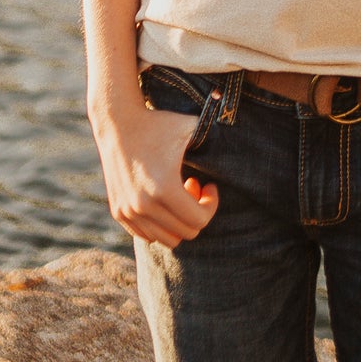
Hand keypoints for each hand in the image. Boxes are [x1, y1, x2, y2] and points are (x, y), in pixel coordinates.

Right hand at [90, 103, 218, 248]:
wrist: (117, 121)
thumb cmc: (159, 123)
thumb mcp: (191, 126)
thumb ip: (217, 136)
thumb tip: (243, 143)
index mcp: (164, 188)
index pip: (199, 221)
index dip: (211, 205)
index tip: (210, 185)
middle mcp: (143, 205)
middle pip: (186, 233)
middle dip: (196, 212)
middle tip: (194, 185)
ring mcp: (128, 211)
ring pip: (167, 239)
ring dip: (178, 220)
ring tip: (179, 194)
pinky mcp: (119, 212)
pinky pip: (147, 235)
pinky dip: (161, 224)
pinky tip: (162, 199)